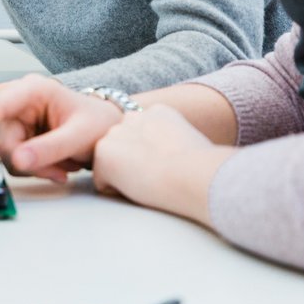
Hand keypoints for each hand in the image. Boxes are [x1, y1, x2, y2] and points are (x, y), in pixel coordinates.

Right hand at [0, 75, 127, 183]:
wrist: (112, 131)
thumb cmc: (101, 123)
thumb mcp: (80, 135)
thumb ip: (50, 148)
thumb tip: (19, 160)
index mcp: (32, 90)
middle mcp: (22, 104)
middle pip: (3, 140)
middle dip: (28, 161)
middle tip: (58, 171)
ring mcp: (22, 123)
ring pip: (10, 155)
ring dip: (37, 168)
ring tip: (65, 165)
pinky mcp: (24, 139)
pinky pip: (20, 162)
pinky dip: (39, 170)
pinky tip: (60, 167)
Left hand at [91, 107, 235, 225]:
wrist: (193, 173)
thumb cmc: (201, 169)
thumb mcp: (188, 142)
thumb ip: (170, 141)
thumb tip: (166, 157)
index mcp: (157, 112)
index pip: (141, 136)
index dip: (152, 158)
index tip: (168, 166)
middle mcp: (133, 116)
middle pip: (122, 148)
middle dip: (132, 163)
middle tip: (156, 176)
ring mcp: (115, 133)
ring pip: (110, 165)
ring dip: (123, 176)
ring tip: (149, 181)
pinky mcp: (102, 152)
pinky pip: (102, 183)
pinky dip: (116, 191)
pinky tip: (139, 187)